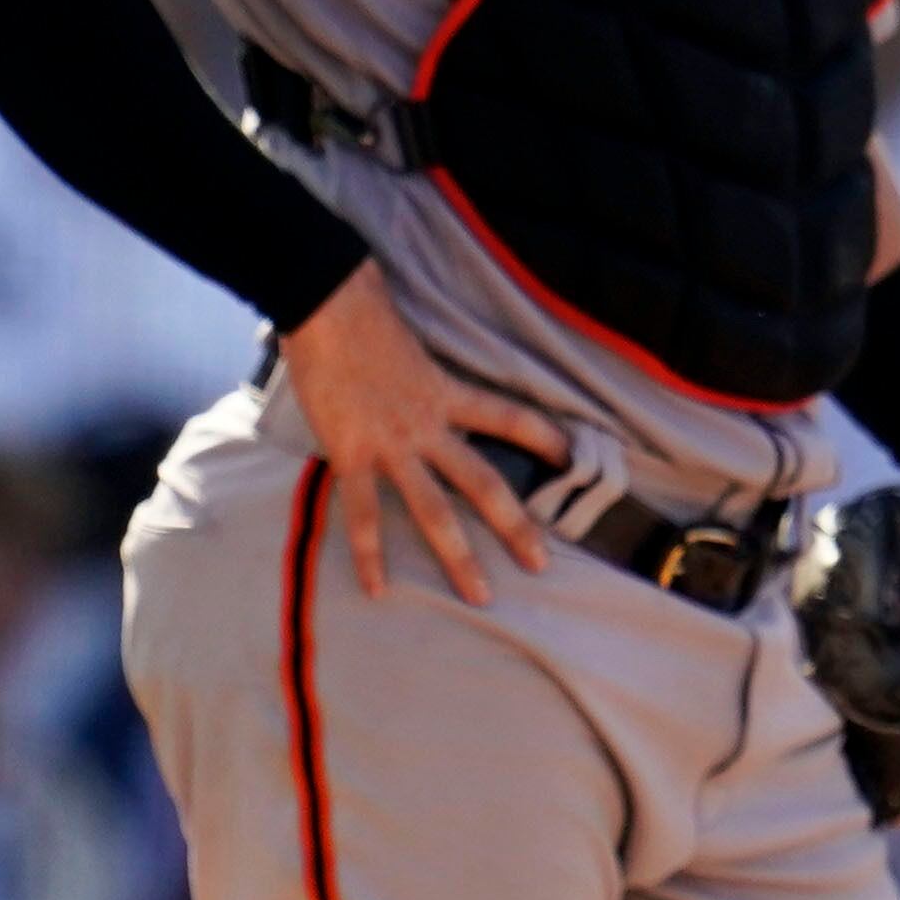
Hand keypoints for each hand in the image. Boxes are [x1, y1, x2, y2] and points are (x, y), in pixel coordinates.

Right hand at [276, 262, 570, 606]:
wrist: (326, 303)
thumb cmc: (362, 307)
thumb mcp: (407, 334)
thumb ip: (419, 358)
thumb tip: (412, 350)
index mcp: (446, 389)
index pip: (509, 417)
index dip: (544, 437)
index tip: (572, 458)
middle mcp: (428, 423)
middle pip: (483, 482)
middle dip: (516, 525)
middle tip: (542, 564)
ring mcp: (392, 443)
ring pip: (434, 510)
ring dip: (459, 556)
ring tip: (481, 596)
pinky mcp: (352, 453)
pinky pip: (362, 514)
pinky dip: (370, 554)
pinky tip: (378, 589)